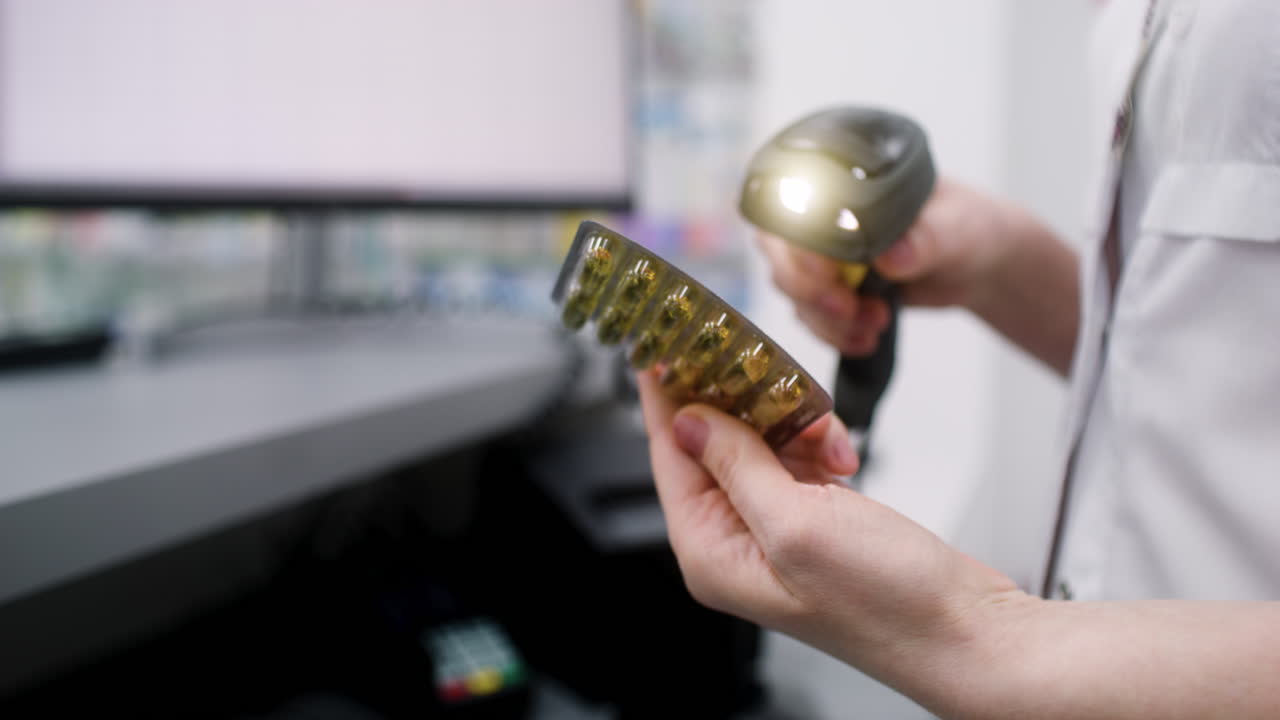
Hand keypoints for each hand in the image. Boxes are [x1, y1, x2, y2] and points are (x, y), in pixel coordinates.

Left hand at [637, 369, 1021, 696]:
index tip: (662, 345)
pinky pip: (796, 461)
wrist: (964, 632)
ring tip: (827, 432)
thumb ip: (736, 465)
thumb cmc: (887, 603)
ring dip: (793, 426)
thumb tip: (688, 421)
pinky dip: (819, 446)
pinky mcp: (813, 522)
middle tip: (762, 364)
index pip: (670, 456)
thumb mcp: (797, 522)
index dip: (666, 398)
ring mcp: (774, 532)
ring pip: (760, 445)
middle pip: (712, 445)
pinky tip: (844, 455)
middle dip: (744, 405)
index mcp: (711, 551)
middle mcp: (734, 543)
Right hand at [757, 178, 1018, 355]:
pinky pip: (812, 316)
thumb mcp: (958, 227)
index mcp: (847, 181)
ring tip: (876, 323)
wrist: (980, 263)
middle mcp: (825, 215)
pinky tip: (866, 339)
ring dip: (827, 317)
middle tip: (847, 307)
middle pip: (781, 250)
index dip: (796, 237)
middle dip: (808, 288)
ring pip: (794, 289)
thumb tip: (891, 257)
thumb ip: (927, 238)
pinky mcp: (833, 289)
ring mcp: (825, 254)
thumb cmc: (969, 226)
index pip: (793, 201)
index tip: (825, 270)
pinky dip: (835, 334)